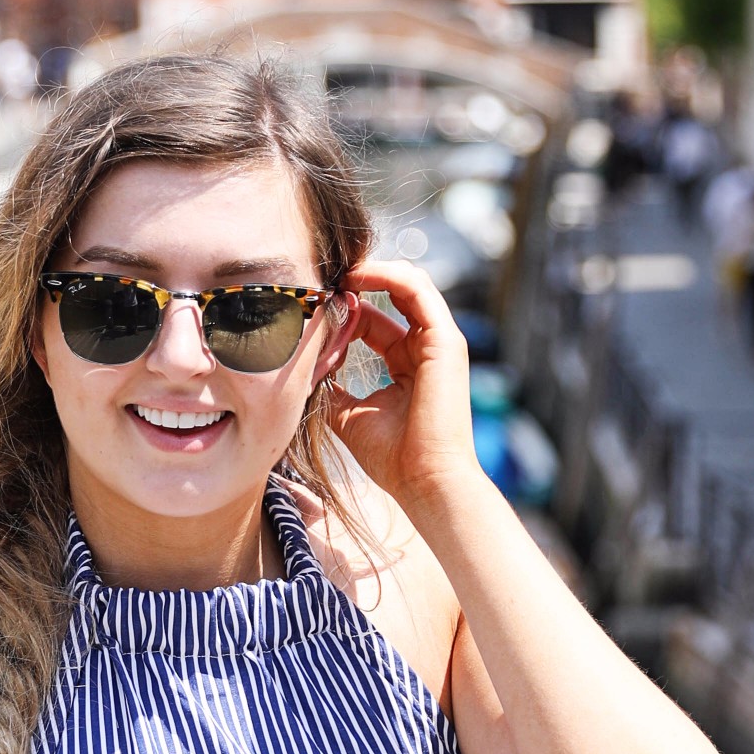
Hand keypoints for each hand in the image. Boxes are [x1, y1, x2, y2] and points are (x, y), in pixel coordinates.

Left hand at [324, 258, 480, 518]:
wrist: (425, 482)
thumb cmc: (393, 458)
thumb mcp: (350, 415)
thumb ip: (334, 388)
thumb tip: (308, 370)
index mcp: (406, 365)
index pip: (373, 320)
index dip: (341, 310)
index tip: (308, 306)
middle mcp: (426, 349)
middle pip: (389, 296)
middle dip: (355, 283)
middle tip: (318, 277)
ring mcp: (440, 342)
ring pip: (406, 283)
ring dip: (369, 272)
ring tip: (335, 271)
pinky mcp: (446, 339)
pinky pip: (416, 289)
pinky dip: (386, 276)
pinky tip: (355, 278)